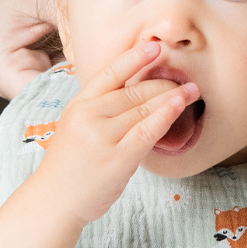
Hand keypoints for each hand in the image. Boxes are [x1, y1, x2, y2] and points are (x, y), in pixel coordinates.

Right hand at [34, 43, 199, 223]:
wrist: (54, 200)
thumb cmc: (68, 168)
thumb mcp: (76, 128)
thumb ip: (99, 112)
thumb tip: (134, 99)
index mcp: (79, 105)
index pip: (110, 73)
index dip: (134, 57)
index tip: (155, 47)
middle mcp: (89, 115)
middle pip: (133, 91)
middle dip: (163, 84)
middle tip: (185, 82)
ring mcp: (102, 136)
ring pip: (143, 108)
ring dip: (172, 97)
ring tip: (191, 92)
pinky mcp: (117, 157)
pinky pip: (147, 130)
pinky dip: (166, 115)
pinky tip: (179, 106)